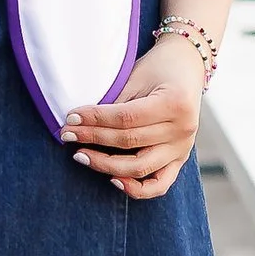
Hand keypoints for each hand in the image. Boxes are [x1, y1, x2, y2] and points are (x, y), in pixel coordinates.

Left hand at [64, 37, 204, 201]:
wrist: (187, 66)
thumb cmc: (159, 67)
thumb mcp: (137, 76)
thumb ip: (116, 103)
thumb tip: (83, 123)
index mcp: (174, 104)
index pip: (126, 118)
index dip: (95, 120)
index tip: (71, 118)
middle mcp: (182, 130)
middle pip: (129, 142)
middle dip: (93, 139)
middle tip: (67, 134)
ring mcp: (183, 147)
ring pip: (140, 167)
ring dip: (106, 165)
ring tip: (81, 155)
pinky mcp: (180, 159)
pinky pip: (159, 184)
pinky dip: (137, 189)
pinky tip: (113, 180)